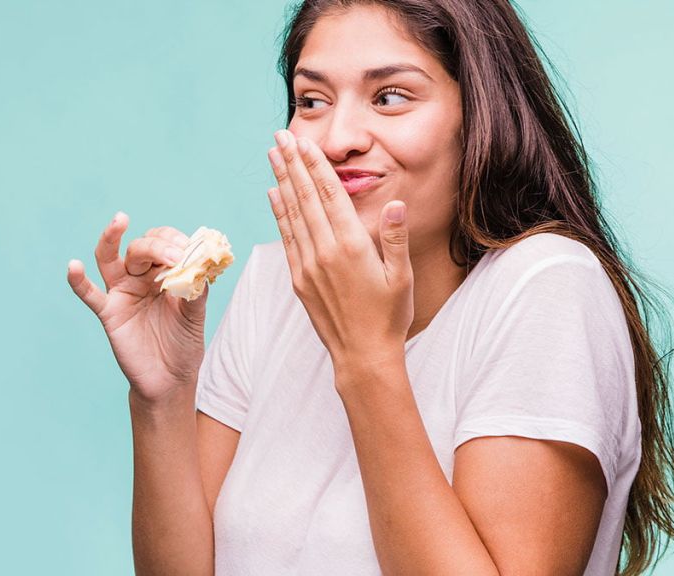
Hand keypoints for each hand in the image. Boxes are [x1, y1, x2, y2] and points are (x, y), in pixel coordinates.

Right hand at [67, 212, 207, 403]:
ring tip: (119, 220)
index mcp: (163, 272)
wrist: (171, 379)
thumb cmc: (183, 344)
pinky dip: (78, 280)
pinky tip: (73, 266)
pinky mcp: (108, 312)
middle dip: (157, 246)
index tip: (189, 252)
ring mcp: (122, 292)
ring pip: (110, 258)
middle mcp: (140, 277)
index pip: (164, 243)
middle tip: (174, 256)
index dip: (175, 242)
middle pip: (140, 248)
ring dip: (112, 237)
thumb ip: (195, 289)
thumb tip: (198, 264)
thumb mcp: (195, 314)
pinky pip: (89, 294)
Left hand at [266, 129, 413, 369]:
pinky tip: (272, 195)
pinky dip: (278, 213)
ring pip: (291, 214)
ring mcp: (307, 265)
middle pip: (304, 197)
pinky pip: (285, 237)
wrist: (362, 356)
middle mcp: (324, 251)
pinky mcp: (298, 279)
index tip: (303, 141)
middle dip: (292, 163)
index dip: (315, 165)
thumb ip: (395, 238)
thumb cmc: (389, 317)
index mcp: (351, 246)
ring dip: (281, 181)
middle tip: (280, 136)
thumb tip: (396, 203)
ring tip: (273, 156)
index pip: (329, 195)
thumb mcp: (401, 276)